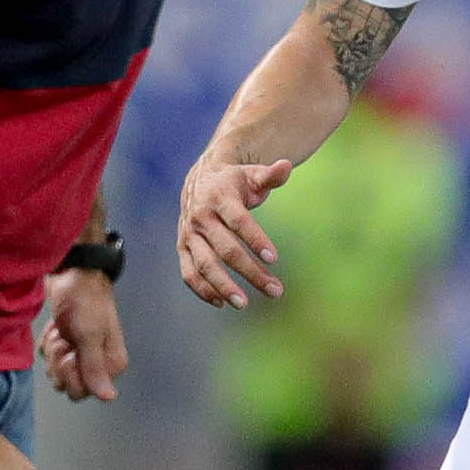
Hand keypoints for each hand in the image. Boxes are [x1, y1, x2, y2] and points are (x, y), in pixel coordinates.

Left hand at [41, 267, 126, 403]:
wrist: (72, 273)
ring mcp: (81, 354)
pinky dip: (47, 342)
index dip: (70, 374)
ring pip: (55, 371)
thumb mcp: (89, 334)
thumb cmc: (84, 301)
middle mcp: (98, 363)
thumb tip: (109, 397)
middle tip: (66, 338)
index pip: (82, 391)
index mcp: (111, 364)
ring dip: (53, 349)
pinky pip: (48, 357)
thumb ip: (95, 368)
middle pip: (66, 384)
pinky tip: (55, 327)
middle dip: (59, 361)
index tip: (72, 351)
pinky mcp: (66, 344)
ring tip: (61, 330)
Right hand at [177, 154, 293, 305]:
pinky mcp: (182, 248)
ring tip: (245, 304)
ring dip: (223, 286)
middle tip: (275, 290)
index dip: (256, 240)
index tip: (274, 259)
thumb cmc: (235, 181)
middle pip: (226, 250)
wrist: (201, 179)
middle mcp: (200, 217)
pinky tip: (221, 303)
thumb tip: (286, 165)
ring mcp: (189, 234)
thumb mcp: (253, 174)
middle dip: (251, 272)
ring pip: (204, 265)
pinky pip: (188, 272)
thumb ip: (270, 175)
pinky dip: (201, 289)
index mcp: (219, 197)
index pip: (239, 222)